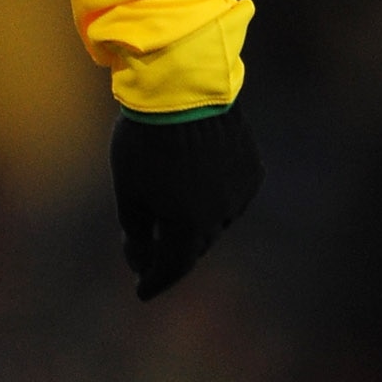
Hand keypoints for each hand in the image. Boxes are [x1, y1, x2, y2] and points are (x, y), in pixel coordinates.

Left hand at [110, 106, 261, 300]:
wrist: (183, 90)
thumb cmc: (145, 141)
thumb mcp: (129, 190)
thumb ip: (137, 232)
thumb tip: (141, 259)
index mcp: (188, 227)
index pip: (172, 268)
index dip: (153, 281)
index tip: (141, 291)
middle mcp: (220, 217)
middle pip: (192, 247)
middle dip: (169, 252)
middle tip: (145, 251)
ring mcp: (240, 194)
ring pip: (212, 223)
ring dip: (191, 224)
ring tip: (167, 211)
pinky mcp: (252, 172)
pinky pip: (229, 198)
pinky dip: (210, 201)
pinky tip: (193, 188)